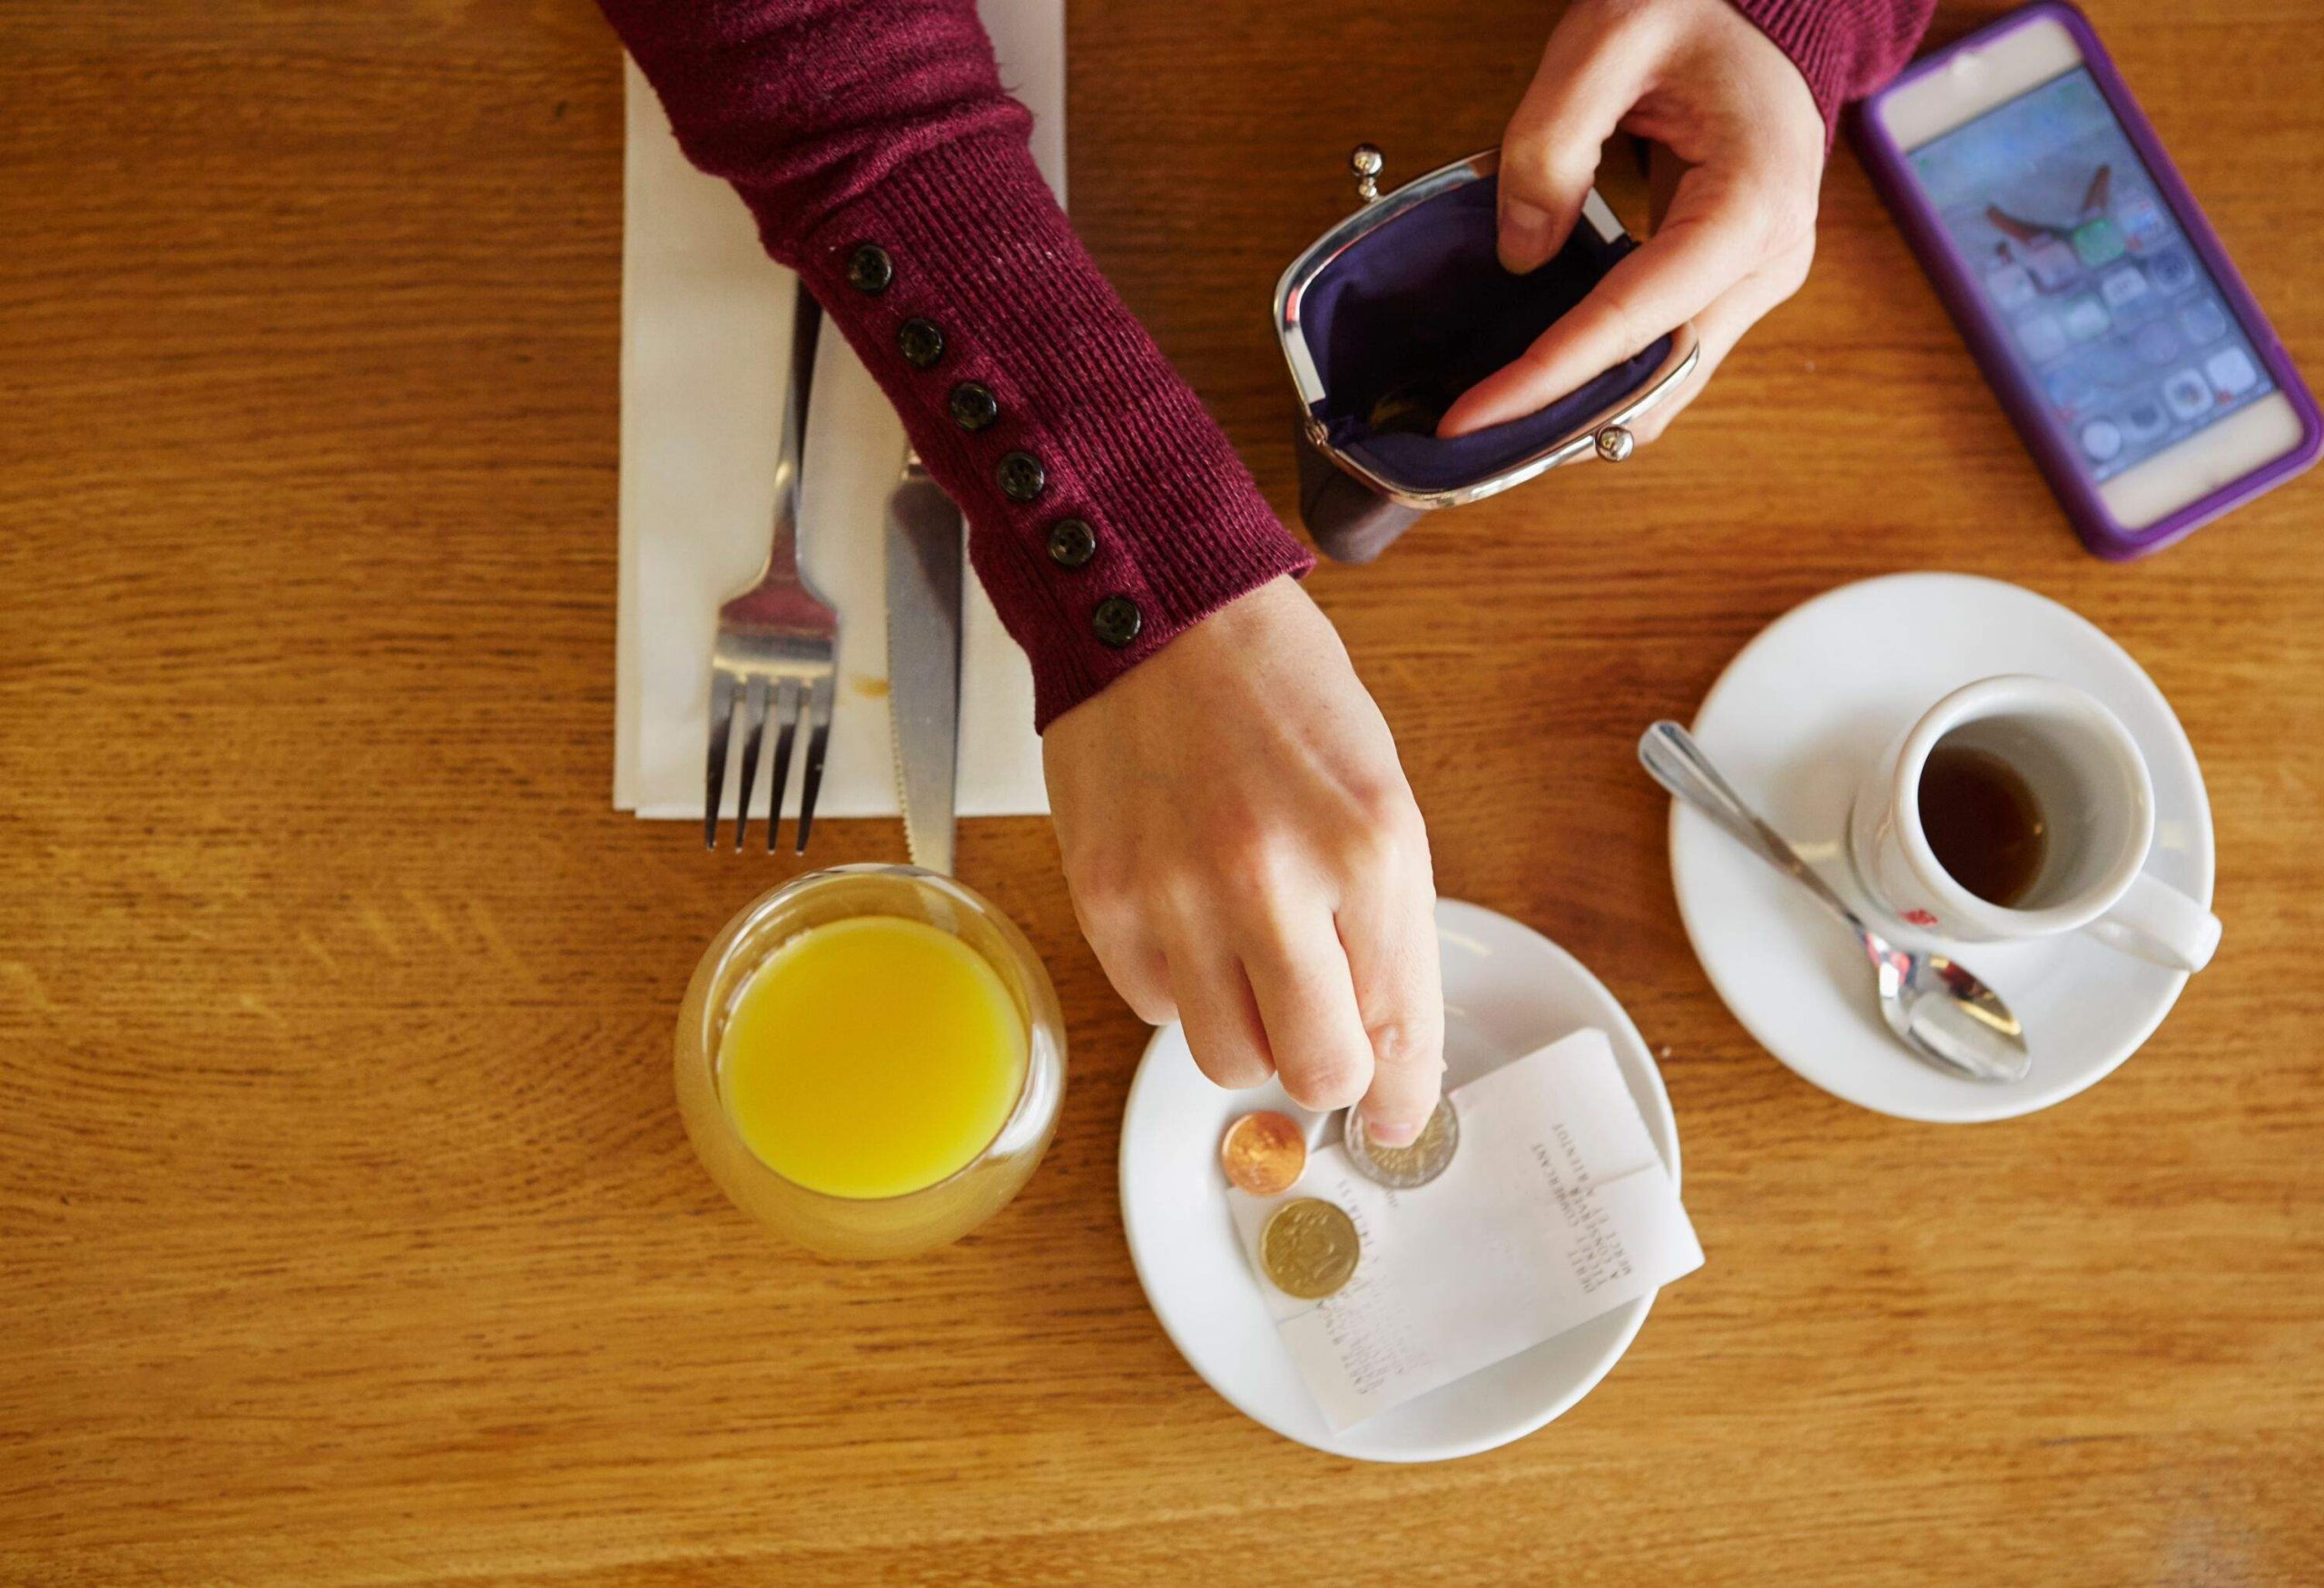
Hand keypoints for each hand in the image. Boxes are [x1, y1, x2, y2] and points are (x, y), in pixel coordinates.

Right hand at [1044, 576, 1443, 1144]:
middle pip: (1313, 1070)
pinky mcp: (1103, 901)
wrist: (1155, 611)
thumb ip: (1386, 924)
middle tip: (1321, 1036)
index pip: (1398, 1027)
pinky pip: (1152, 1007)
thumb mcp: (1377, 793)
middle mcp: (1273, 881)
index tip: (1394, 1116)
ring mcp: (1177, 897)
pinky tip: (1188, 918)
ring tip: (1247, 958)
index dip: (1401, 1095)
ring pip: (1227, 1060)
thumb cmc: (1277, 691)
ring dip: (1248, 1031)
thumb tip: (1386, 1048)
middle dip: (1327, 1071)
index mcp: (1368, 848)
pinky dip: (1179, 986)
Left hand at [1438, 0, 1825, 441]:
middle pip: (1661, 375)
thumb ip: (1552, 139)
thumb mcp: (1607, 41)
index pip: (1639, 319)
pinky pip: (1664, 356)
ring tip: (1493, 426)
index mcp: (1753, 202)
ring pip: (1667, 382)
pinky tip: (1538, 392)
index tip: (1472, 417)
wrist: (1752, 14)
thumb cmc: (1693, 15)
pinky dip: (1603, 381)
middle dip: (1564, 417)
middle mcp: (1770, 258)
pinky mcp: (1729, 286)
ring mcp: (1757, 280)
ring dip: (1584, 412)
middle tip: (1467, 440)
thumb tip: (1520, 253)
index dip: (1550, 377)